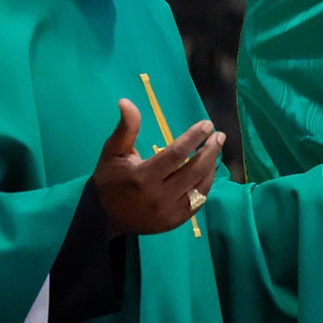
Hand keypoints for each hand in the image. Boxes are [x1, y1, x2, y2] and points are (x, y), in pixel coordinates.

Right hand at [93, 99, 221, 237]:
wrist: (103, 217)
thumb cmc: (109, 180)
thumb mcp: (112, 152)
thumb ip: (125, 128)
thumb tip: (127, 101)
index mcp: (142, 177)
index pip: (176, 154)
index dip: (194, 137)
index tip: (207, 124)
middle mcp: (157, 197)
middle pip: (194, 170)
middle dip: (210, 150)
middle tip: (219, 136)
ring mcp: (168, 212)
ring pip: (200, 186)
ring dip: (212, 165)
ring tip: (215, 149)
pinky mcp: (175, 221)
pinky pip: (199, 201)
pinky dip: (207, 183)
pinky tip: (208, 169)